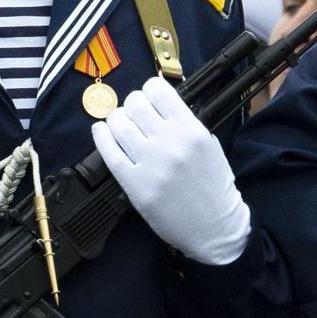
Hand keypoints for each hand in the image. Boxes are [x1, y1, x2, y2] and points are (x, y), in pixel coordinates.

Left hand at [91, 77, 251, 264]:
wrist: (214, 227)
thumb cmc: (214, 188)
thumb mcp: (209, 146)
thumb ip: (185, 123)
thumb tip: (156, 104)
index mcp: (192, 131)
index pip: (158, 90)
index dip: (149, 90)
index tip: (149, 97)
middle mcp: (171, 143)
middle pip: (135, 104)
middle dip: (132, 104)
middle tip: (134, 113)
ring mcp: (151, 164)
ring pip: (118, 124)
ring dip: (116, 120)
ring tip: (120, 125)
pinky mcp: (135, 184)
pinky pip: (109, 151)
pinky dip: (102, 136)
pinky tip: (103, 133)